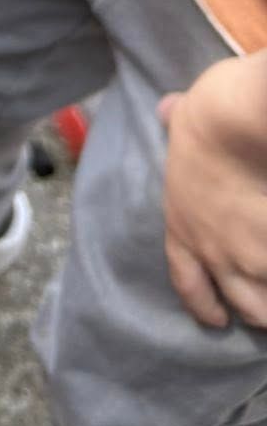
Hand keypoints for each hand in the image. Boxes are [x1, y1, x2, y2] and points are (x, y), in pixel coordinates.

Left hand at [158, 51, 266, 326]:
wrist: (235, 124)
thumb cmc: (204, 118)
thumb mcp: (180, 122)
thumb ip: (174, 120)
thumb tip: (166, 106)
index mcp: (182, 228)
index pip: (188, 283)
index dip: (202, 304)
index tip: (216, 319)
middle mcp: (217, 253)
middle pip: (245, 307)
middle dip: (259, 313)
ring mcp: (254, 257)